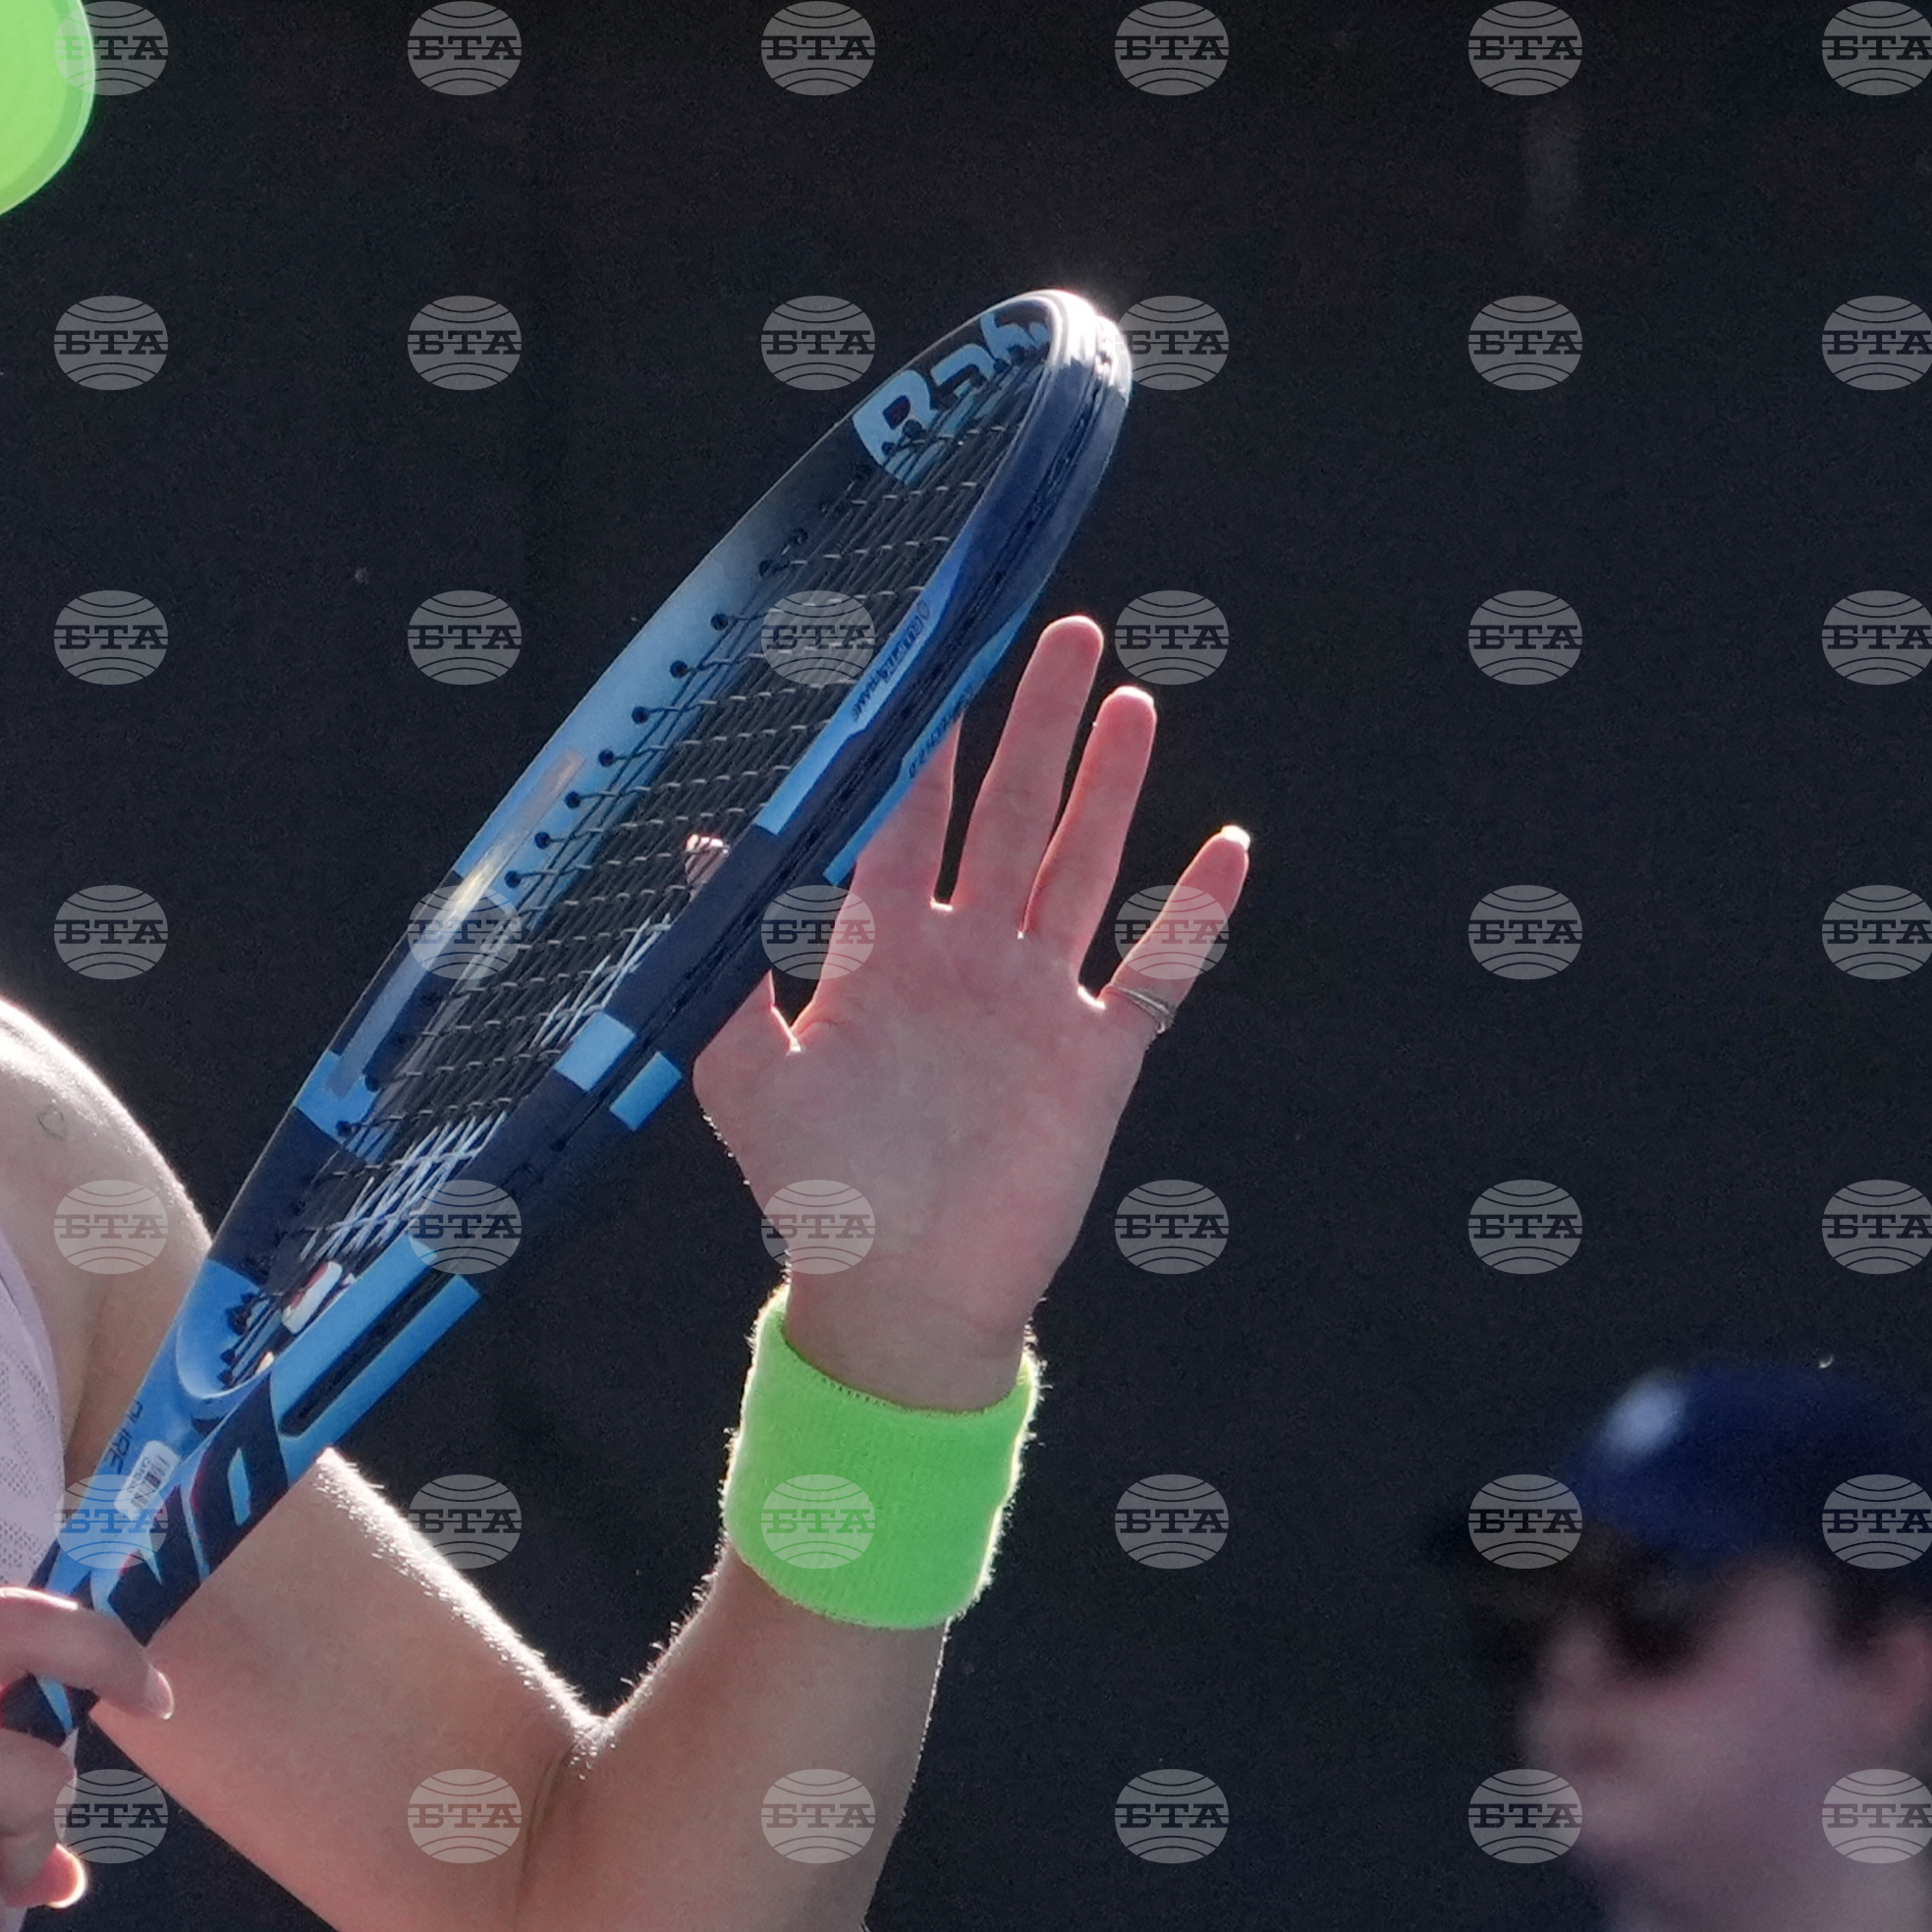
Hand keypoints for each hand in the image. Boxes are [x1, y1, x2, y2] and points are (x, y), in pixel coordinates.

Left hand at [689, 614, 1248, 1405]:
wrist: (895, 1298)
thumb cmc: (813, 1193)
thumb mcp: (744, 1074)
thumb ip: (729, 966)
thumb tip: (707, 848)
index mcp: (881, 951)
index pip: (908, 820)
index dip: (927, 745)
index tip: (943, 663)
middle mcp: (964, 957)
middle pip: (1007, 814)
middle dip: (1034, 725)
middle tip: (1063, 633)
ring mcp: (1036, 1002)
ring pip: (1081, 867)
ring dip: (1110, 787)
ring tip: (1134, 701)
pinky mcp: (1096, 1059)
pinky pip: (1156, 973)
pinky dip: (1193, 912)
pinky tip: (1224, 847)